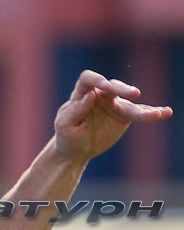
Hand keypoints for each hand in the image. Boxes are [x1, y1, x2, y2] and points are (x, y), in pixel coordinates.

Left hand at [53, 70, 172, 163]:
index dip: (97, 79)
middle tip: (134, 94)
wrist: (76, 149)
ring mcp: (113, 105)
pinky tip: (165, 112)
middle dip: (122, 89)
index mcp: (81, 94)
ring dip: (144, 108)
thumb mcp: (65, 124)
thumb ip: (77, 109)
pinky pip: (138, 113)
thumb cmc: (66, 134)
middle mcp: (99, 95)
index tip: (104, 86)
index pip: (88, 79)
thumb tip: (92, 94)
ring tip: (158, 113)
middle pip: (112, 86)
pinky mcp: (123, 116)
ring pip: (129, 103)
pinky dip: (151, 113)